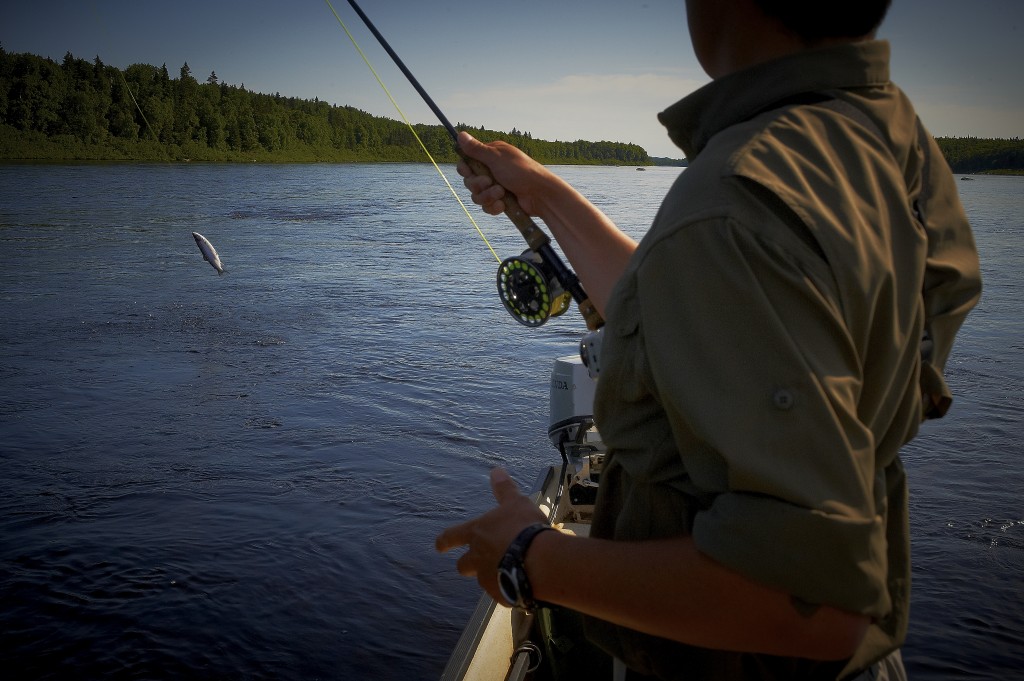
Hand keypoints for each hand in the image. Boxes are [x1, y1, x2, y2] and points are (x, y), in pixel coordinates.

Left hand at [435, 468, 546, 600]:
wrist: (538, 560)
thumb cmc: (524, 527)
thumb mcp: (516, 503)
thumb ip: (504, 489)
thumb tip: (496, 470)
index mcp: (477, 533)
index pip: (451, 536)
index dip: (444, 541)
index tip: (439, 546)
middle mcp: (476, 558)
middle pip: (462, 565)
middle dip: (467, 563)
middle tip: (478, 561)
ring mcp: (487, 578)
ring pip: (482, 578)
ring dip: (490, 574)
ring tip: (508, 571)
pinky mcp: (500, 595)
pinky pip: (500, 592)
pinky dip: (507, 587)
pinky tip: (521, 583)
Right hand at [456, 131, 553, 216]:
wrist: (539, 194)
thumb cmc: (521, 171)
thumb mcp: (496, 158)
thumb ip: (476, 149)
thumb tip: (460, 134)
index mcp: (490, 156)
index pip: (466, 163)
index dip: (465, 170)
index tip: (470, 172)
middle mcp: (491, 170)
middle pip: (469, 181)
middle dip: (478, 184)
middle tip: (490, 181)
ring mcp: (495, 187)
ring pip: (477, 196)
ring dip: (488, 196)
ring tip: (502, 193)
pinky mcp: (500, 201)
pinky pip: (486, 207)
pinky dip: (494, 206)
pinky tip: (503, 205)